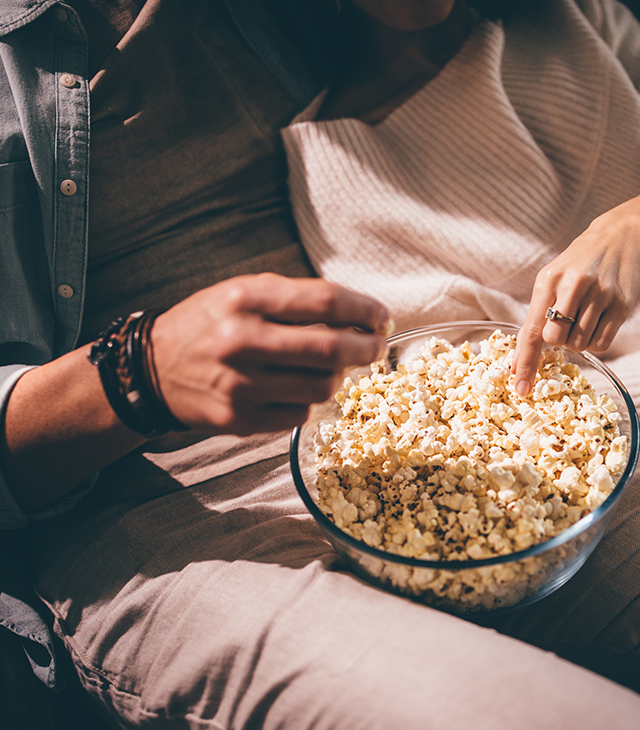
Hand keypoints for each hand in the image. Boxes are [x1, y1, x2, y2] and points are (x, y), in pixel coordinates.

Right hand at [151, 273, 390, 434]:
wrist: (152, 369)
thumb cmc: (209, 324)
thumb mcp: (243, 293)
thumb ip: (296, 301)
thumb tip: (358, 317)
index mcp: (245, 300)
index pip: (325, 302)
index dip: (364, 310)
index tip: (382, 316)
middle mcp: (242, 341)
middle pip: (331, 349)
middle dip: (367, 348)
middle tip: (376, 346)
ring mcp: (240, 386)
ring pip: (322, 387)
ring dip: (337, 376)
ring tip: (330, 367)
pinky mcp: (239, 420)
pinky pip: (299, 414)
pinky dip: (307, 401)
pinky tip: (295, 388)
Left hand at [512, 209, 639, 395]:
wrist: (620, 236)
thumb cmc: (577, 265)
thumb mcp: (551, 281)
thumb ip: (535, 317)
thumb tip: (518, 362)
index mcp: (549, 280)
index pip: (533, 330)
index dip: (525, 362)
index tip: (520, 388)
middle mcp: (575, 286)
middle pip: (556, 341)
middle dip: (558, 340)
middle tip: (567, 322)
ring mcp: (601, 295)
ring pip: (580, 345)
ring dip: (578, 340)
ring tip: (584, 315)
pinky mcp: (622, 305)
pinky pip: (602, 343)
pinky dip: (595, 341)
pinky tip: (597, 321)